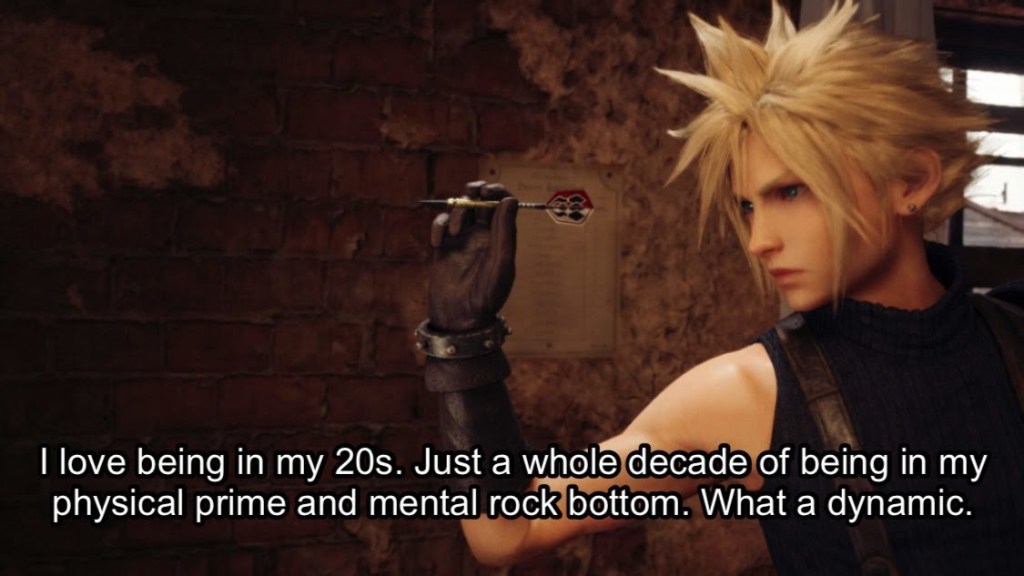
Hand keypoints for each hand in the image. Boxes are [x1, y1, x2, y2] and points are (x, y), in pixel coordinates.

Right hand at [428, 181, 517, 331]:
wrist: (461, 317)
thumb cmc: (488, 294)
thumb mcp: (501, 263)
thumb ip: (505, 232)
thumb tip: (509, 200)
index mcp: (501, 236)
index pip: (503, 203)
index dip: (497, 191)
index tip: (488, 191)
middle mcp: (483, 234)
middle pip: (480, 199)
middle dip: (475, 190)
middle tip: (473, 191)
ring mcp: (463, 239)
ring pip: (460, 208)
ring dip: (457, 211)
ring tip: (456, 232)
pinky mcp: (444, 246)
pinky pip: (440, 224)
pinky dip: (438, 226)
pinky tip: (439, 242)